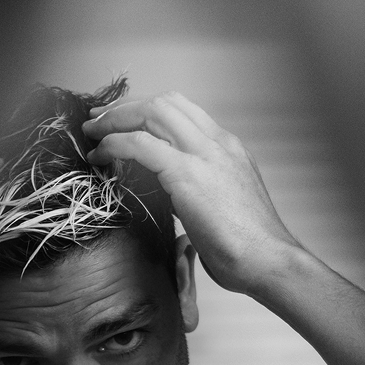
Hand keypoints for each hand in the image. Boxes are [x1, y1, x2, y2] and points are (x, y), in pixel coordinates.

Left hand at [83, 93, 301, 295]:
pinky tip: (101, 156)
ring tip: (94, 134)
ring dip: (116, 119)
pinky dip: (115, 144)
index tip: (125, 124)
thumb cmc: (251, 250)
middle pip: (165, 103)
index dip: (148, 111)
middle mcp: (219, 144)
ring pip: (151, 112)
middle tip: (100, 121)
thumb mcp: (226, 210)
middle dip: (126, 107)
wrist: (270, 261)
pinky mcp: (187, 174)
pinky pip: (141, 144)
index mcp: (230, 149)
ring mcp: (204, 155)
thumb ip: (202, 198)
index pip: (185, 112)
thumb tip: (183, 212)